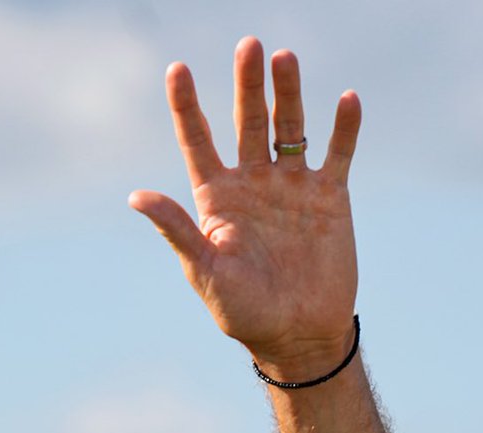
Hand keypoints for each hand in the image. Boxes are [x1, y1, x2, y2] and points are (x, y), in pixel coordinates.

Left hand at [130, 37, 359, 380]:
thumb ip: (176, 229)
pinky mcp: (330, 197)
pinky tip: (346, 100)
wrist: (298, 335)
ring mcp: (292, 187)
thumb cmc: (244, 311)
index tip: (176, 69)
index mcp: (217, 200)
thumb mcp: (204, 271)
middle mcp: (253, 185)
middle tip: (248, 46)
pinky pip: (338, 153)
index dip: (186, 106)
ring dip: (288, 92)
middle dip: (247, 84)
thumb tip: (136, 196)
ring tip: (284, 58)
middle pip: (247, 122)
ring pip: (289, 126)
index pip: (197, 142)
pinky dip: (344, 127)